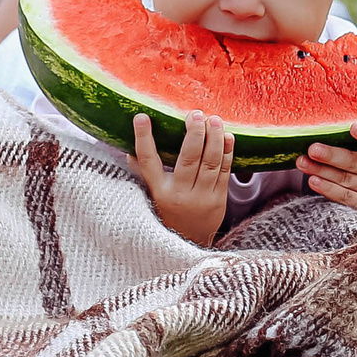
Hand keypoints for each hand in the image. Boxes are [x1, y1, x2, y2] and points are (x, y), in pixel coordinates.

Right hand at [133, 111, 232, 245]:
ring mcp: (202, 198)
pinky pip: (224, 172)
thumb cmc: (168, 212)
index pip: (148, 161)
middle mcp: (180, 194)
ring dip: (214, 138)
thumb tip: (128, 150)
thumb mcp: (152, 195)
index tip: (141, 117)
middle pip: (188, 159)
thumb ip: (143, 173)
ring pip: (210, 163)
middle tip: (194, 114)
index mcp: (159, 191)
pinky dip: (227, 152)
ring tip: (214, 119)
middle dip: (193, 133)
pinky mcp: (219, 200)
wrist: (190, 242)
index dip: (144, 139)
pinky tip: (227, 136)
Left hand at [298, 122, 356, 225]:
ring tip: (302, 162)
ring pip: (346, 181)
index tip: (355, 126)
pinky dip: (329, 189)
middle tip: (312, 148)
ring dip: (322, 171)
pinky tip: (314, 181)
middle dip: (332, 155)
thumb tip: (332, 128)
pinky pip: (346, 199)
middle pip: (356, 164)